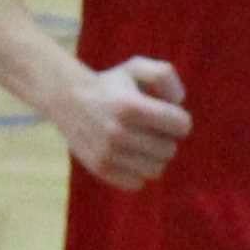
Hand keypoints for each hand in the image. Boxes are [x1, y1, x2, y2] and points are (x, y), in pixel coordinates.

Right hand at [55, 53, 192, 186]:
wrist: (68, 99)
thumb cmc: (112, 84)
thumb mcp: (137, 67)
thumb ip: (164, 75)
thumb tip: (178, 102)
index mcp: (131, 106)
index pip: (181, 126)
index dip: (179, 120)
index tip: (167, 114)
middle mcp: (118, 132)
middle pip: (169, 150)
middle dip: (166, 139)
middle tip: (151, 129)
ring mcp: (108, 153)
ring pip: (156, 169)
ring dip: (153, 157)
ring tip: (141, 142)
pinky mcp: (100, 168)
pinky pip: (137, 183)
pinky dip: (137, 171)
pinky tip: (129, 155)